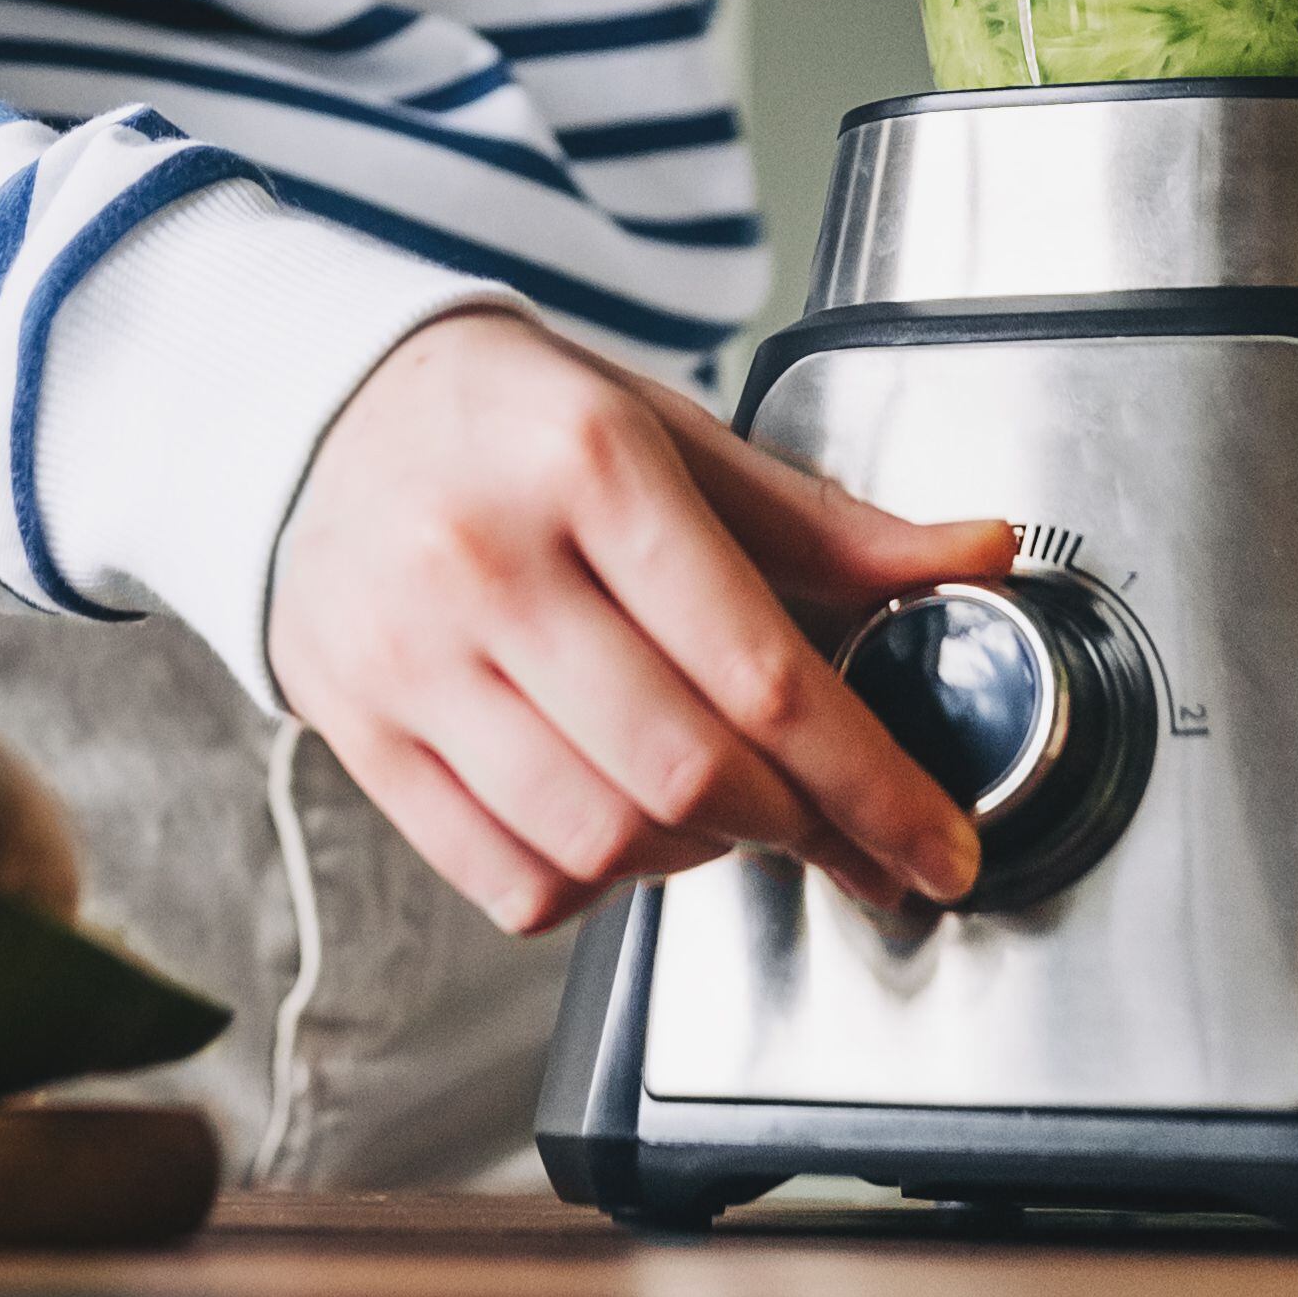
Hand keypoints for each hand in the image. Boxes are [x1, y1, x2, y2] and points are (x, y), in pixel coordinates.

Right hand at [271, 310, 1016, 934]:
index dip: (870, 783)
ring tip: (737, 821)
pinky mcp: (357, 730)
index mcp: (590, 464)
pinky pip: (506, 877)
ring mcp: (409, 656)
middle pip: (685, 773)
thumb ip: (823, 521)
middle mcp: (487, 561)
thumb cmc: (516, 422)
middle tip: (857, 842)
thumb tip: (977, 556)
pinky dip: (596, 886)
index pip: (759, 670)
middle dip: (801, 831)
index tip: (935, 844)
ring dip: (701, 863)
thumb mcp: (672, 433)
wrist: (320, 410)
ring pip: (599, 841)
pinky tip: (626, 830)